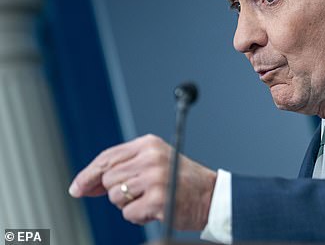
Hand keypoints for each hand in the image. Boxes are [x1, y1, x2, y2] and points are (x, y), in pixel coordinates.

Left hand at [68, 134, 216, 229]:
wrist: (211, 196)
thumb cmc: (181, 180)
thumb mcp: (155, 161)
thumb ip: (126, 166)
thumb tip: (86, 184)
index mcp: (149, 144)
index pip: (108, 157)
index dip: (87, 174)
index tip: (76, 188)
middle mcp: (151, 157)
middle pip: (108, 178)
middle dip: (115, 191)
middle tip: (135, 195)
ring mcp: (154, 178)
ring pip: (116, 196)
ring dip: (128, 204)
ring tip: (150, 199)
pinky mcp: (157, 199)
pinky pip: (128, 213)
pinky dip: (138, 216)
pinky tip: (155, 209)